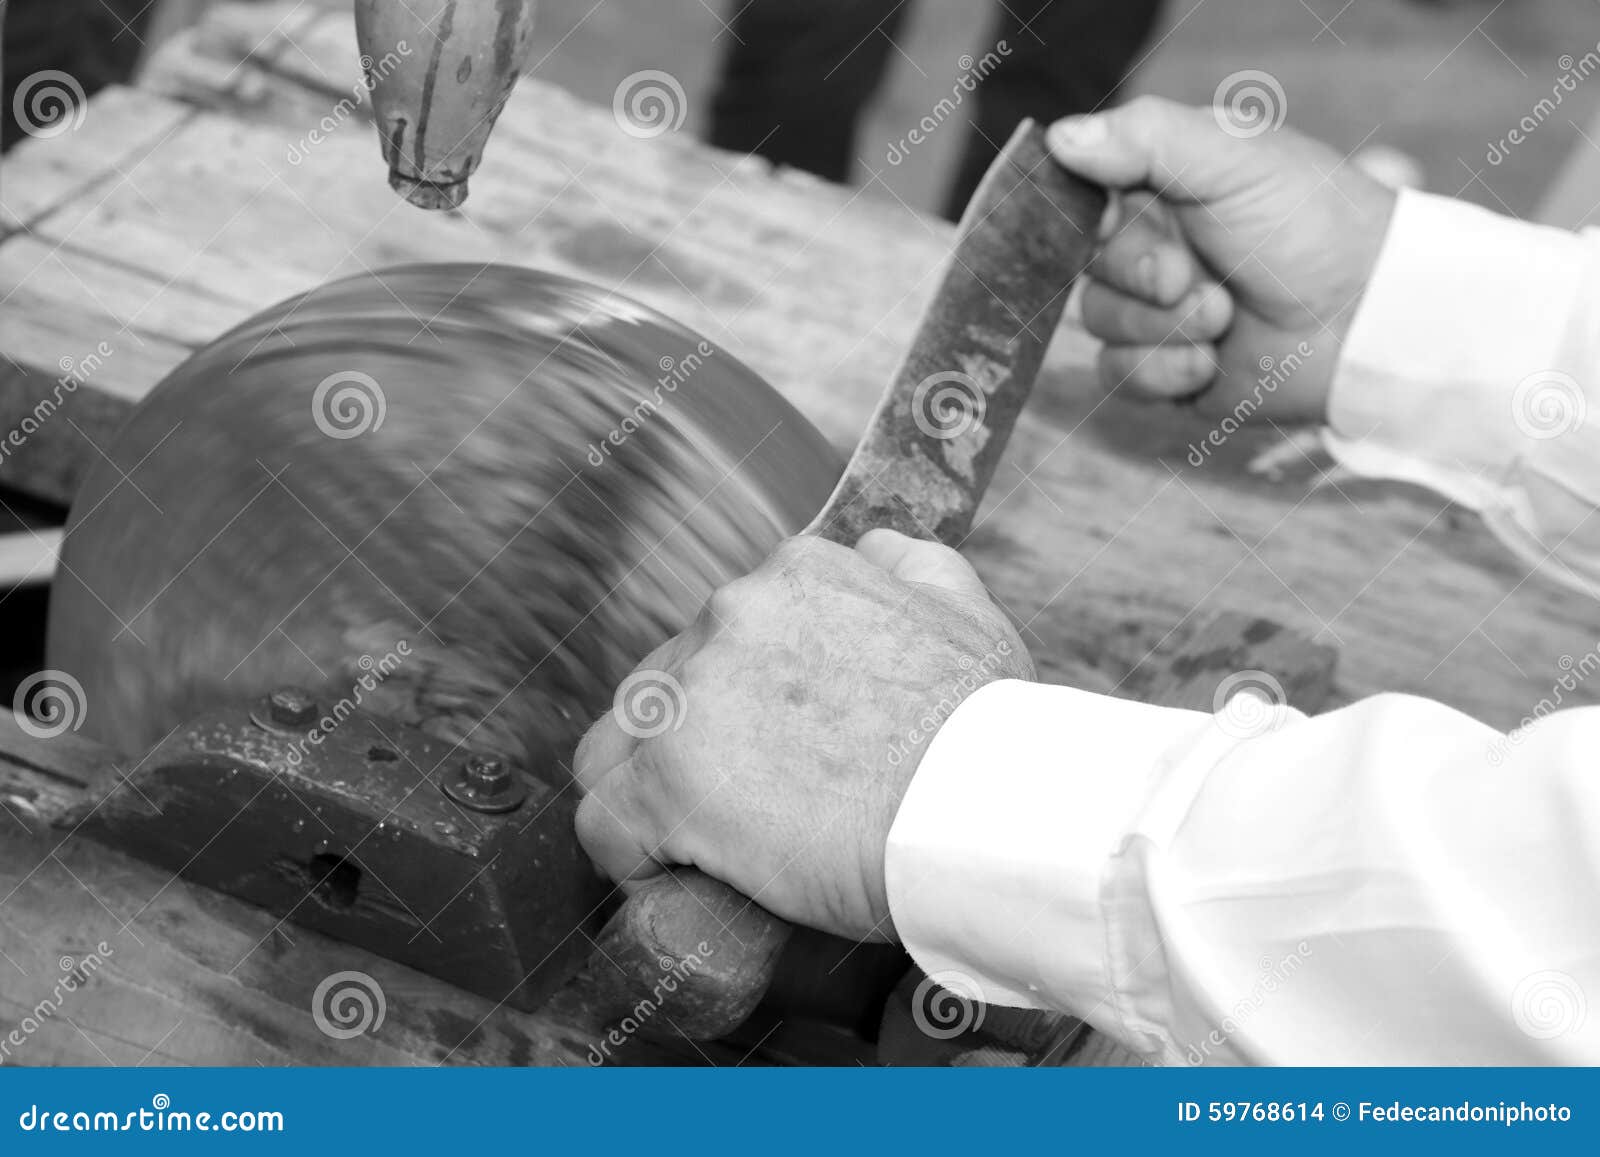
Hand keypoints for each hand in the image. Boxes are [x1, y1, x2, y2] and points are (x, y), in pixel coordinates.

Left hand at [573, 530, 1032, 942]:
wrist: (987, 812)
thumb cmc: (988, 731)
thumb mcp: (964, 606)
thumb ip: (907, 565)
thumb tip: (872, 551)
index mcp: (792, 577)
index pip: (719, 635)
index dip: (733, 704)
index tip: (765, 753)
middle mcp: (729, 618)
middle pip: (661, 688)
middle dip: (686, 745)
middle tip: (740, 807)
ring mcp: (690, 700)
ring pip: (616, 750)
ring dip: (647, 795)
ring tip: (694, 846)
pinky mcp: (668, 786)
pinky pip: (603, 823)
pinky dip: (627, 856)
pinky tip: (667, 879)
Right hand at [1047, 96, 1397, 423]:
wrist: (1367, 319)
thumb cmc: (1313, 224)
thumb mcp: (1232, 159)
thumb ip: (1144, 138)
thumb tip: (1057, 136)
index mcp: (1160, 189)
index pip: (1081, 199)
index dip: (1092, 221)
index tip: (1119, 221)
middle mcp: (1152, 249)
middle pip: (1086, 269)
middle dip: (1142, 280)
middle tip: (1197, 278)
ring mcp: (1157, 313)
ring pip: (1099, 325)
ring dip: (1161, 328)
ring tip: (1222, 318)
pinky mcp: (1166, 370)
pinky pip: (1118, 375)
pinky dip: (1162, 371)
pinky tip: (1210, 362)